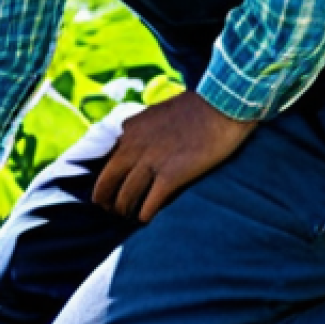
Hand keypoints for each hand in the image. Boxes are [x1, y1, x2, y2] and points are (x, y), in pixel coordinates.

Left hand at [92, 91, 257, 222]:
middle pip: (108, 182)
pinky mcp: (171, 176)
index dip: (104, 178)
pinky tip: (146, 218)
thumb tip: (131, 142)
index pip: (105, 160)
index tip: (106, 188)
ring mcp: (151, 162)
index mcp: (129, 130)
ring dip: (124, 210)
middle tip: (109, 209)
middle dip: (105, 199)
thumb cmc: (194, 108)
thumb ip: (140, 130)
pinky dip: (145, 214)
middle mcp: (134, 146)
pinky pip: (150, 204)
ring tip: (128, 216)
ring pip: (126, 196)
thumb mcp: (155, 113)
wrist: (220, 105)